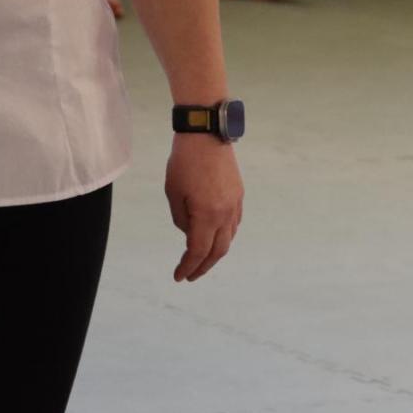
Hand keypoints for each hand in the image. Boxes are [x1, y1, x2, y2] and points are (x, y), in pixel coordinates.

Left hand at [165, 133, 242, 281]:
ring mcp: (235, 206)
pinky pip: (233, 225)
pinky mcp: (238, 197)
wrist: (207, 136)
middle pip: (218, 251)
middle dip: (203, 266)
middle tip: (190, 275)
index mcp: (207, 215)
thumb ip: (181, 219)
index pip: (198, 251)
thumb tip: (190, 233)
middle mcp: (225, 214)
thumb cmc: (185, 162)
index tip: (178, 276)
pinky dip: (223, 236)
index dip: (188, 266)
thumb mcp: (173, 193)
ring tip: (201, 258)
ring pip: (228, 239)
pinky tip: (214, 236)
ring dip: (214, 252)